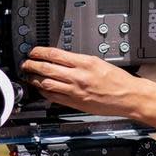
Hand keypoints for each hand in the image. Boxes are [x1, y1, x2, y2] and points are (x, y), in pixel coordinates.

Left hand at [22, 46, 142, 117]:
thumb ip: (80, 61)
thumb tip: (63, 59)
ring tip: (29, 76)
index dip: (40, 52)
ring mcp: (76, 91)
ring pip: (47, 84)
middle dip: (32, 65)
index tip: (34, 51)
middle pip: (47, 69)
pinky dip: (45, 92)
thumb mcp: (99, 62)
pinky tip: (41, 89)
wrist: (129, 96)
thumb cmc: (118, 80)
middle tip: (26, 63)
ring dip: (35, 79)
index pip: (55, 54)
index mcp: (85, 62)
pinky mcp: (76, 103)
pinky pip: (54, 97)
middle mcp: (79, 76)